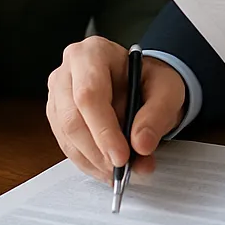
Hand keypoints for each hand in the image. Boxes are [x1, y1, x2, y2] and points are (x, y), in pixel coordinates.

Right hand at [46, 36, 186, 180]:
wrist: (142, 83)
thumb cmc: (150, 80)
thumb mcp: (166, 89)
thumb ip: (157, 115)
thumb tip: (141, 145)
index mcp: (93, 52)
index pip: (89, 94)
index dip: (103, 130)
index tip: (121, 157)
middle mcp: (68, 70)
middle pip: (72, 117)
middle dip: (97, 150)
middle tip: (122, 170)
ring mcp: (58, 93)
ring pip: (67, 136)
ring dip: (93, 161)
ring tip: (120, 172)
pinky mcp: (57, 116)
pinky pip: (66, 145)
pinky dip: (88, 162)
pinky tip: (106, 168)